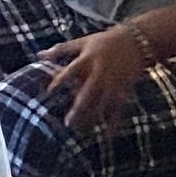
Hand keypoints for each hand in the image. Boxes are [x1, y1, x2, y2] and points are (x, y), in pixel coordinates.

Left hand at [26, 20, 161, 133]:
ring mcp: (112, 82)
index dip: (60, 80)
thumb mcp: (83, 42)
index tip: (49, 91)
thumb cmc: (105, 41)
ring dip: (92, 118)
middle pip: (88, 93)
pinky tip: (107, 134)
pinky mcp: (123, 89)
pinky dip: (113, 121)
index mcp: (88, 59)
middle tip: (68, 123)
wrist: (137, 42)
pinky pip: (118, 108)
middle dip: (79, 108)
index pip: (71, 71)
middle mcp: (100, 72)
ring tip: (81, 130)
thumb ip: (61, 49)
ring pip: (102, 104)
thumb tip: (39, 55)